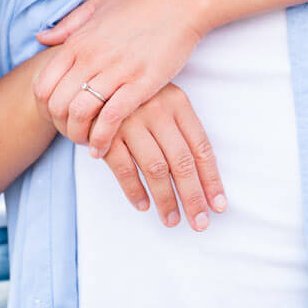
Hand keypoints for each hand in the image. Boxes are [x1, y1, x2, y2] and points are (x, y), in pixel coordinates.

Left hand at [33, 0, 207, 156]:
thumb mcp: (98, 3)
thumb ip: (69, 24)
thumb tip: (41, 38)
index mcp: (78, 41)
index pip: (43, 85)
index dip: (44, 108)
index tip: (57, 117)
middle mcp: (91, 57)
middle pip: (57, 104)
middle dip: (59, 126)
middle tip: (71, 134)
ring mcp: (115, 71)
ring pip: (79, 114)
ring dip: (78, 136)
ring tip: (86, 143)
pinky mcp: (140, 84)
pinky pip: (110, 118)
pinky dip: (101, 139)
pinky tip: (102, 148)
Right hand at [97, 84, 226, 230]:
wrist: (88, 84)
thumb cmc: (134, 99)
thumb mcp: (162, 102)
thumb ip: (180, 131)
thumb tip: (204, 179)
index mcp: (178, 103)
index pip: (201, 147)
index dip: (211, 180)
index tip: (219, 205)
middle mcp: (157, 110)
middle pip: (182, 162)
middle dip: (193, 197)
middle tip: (199, 223)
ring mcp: (131, 121)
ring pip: (155, 169)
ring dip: (165, 199)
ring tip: (171, 220)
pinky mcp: (106, 133)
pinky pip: (124, 169)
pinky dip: (134, 191)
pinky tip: (143, 205)